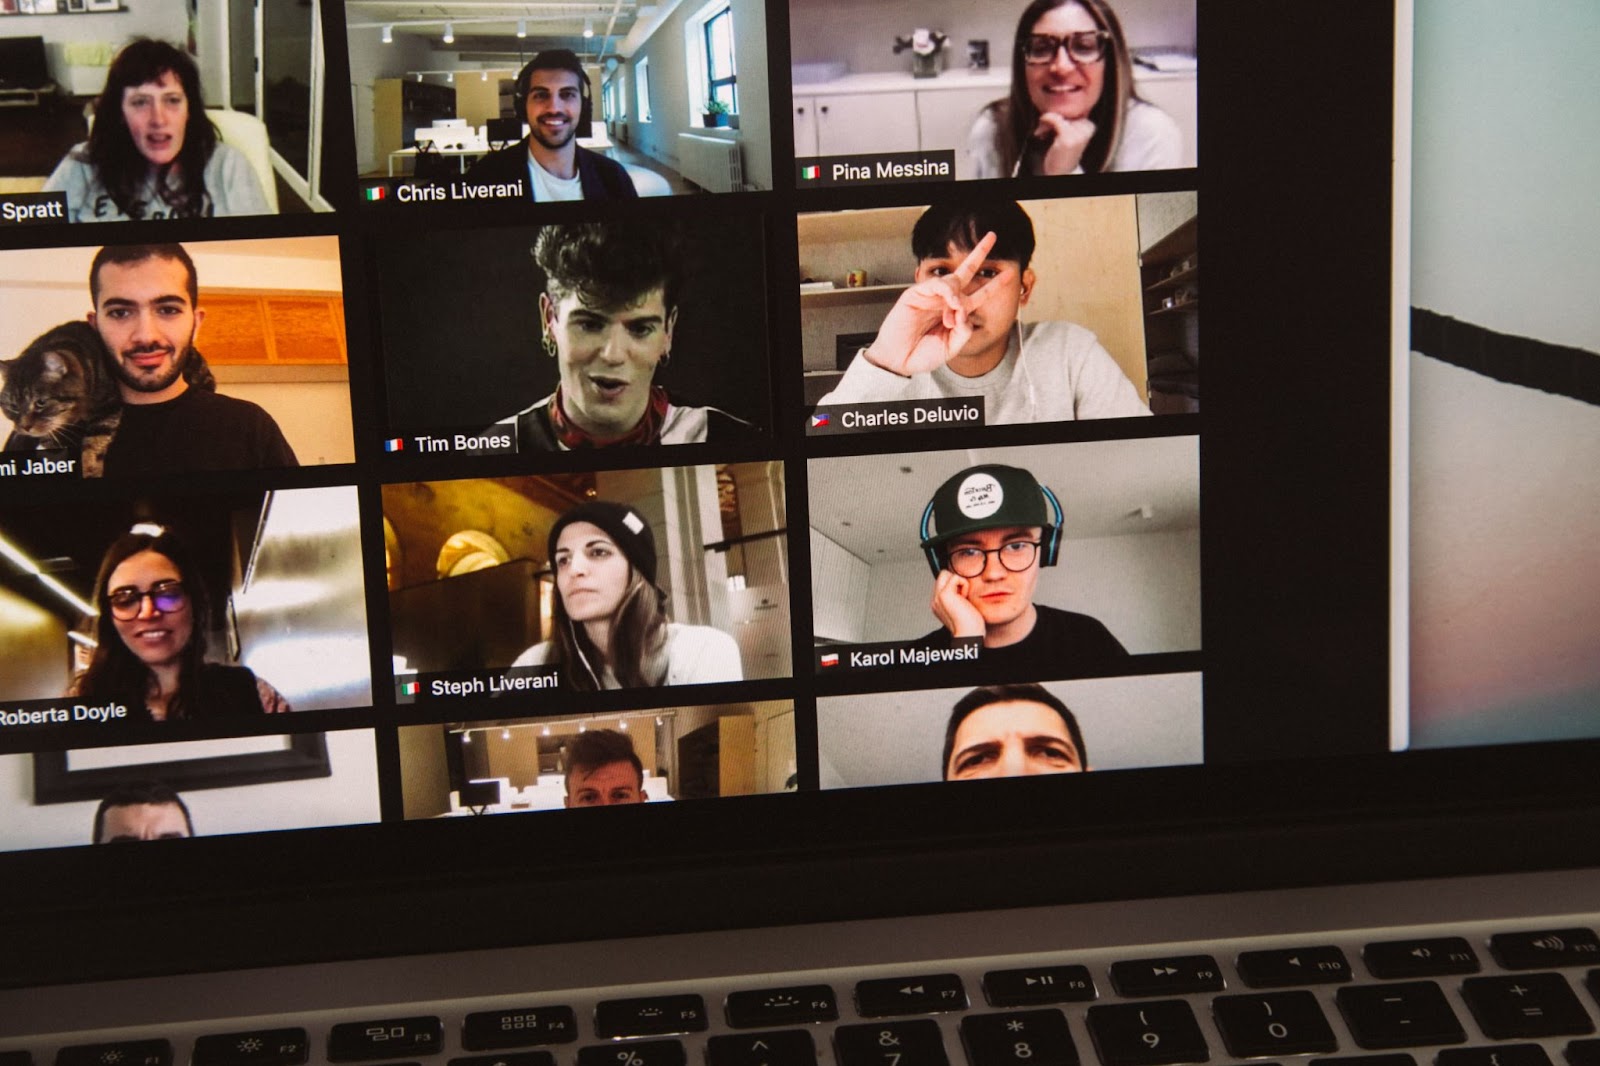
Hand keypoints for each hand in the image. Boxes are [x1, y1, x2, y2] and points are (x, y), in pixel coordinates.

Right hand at [863, 231, 1004, 375]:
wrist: (898, 360)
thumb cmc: (921, 354)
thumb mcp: (951, 347)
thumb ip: (964, 330)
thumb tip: (964, 311)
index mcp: (954, 313)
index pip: (977, 295)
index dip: (993, 285)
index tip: (1009, 275)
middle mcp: (944, 301)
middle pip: (965, 272)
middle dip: (979, 254)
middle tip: (991, 237)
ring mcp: (930, 296)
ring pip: (952, 281)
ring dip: (958, 297)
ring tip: (954, 313)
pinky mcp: (916, 294)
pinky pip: (936, 285)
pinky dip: (946, 292)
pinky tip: (949, 302)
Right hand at [931, 569, 986, 638]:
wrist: (970, 635)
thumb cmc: (971, 626)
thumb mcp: (963, 608)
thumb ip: (958, 597)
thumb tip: (963, 586)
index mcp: (938, 605)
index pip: (943, 583)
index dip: (954, 585)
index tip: (963, 598)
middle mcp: (935, 600)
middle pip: (942, 575)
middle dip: (954, 580)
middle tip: (963, 596)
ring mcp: (938, 597)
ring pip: (946, 573)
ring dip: (959, 583)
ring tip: (963, 598)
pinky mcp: (944, 594)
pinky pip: (955, 577)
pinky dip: (964, 585)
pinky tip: (964, 599)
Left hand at [1034, 112, 1095, 174]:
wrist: (1061, 173)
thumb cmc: (1062, 155)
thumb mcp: (1068, 134)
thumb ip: (1067, 120)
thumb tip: (1055, 105)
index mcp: (1090, 126)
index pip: (1072, 109)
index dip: (1060, 116)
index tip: (1051, 126)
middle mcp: (1086, 128)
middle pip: (1066, 111)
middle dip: (1053, 119)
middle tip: (1044, 130)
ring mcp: (1078, 133)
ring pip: (1059, 114)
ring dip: (1046, 122)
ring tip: (1043, 133)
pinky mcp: (1068, 136)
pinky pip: (1054, 119)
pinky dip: (1044, 122)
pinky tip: (1040, 132)